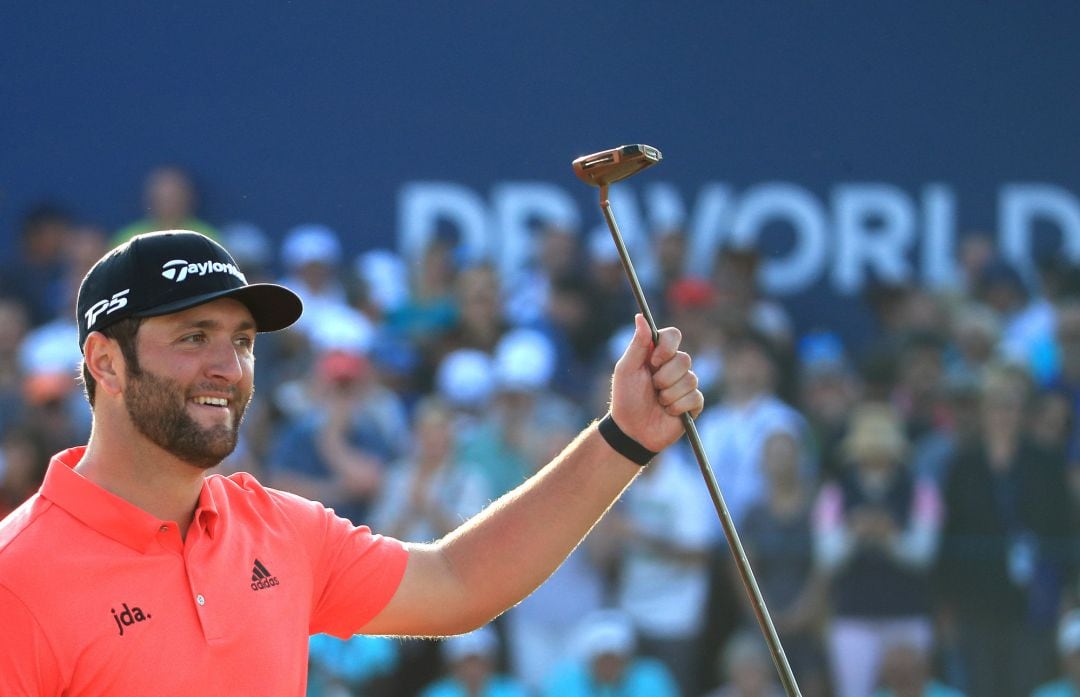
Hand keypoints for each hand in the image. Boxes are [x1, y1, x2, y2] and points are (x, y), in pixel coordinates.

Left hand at [610, 314, 703, 452]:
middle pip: (684, 359)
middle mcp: (674, 366)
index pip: (673, 335)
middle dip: (664, 377)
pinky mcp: (693, 403)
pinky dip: (677, 406)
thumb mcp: (626, 370)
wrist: (631, 430)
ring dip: (669, 394)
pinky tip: (668, 412)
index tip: (653, 362)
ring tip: (658, 402)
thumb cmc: (625, 398)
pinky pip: (695, 397)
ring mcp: (685, 385)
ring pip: (690, 379)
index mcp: (658, 354)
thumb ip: (637, 344)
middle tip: (652, 387)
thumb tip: (641, 316)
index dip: (667, 347)